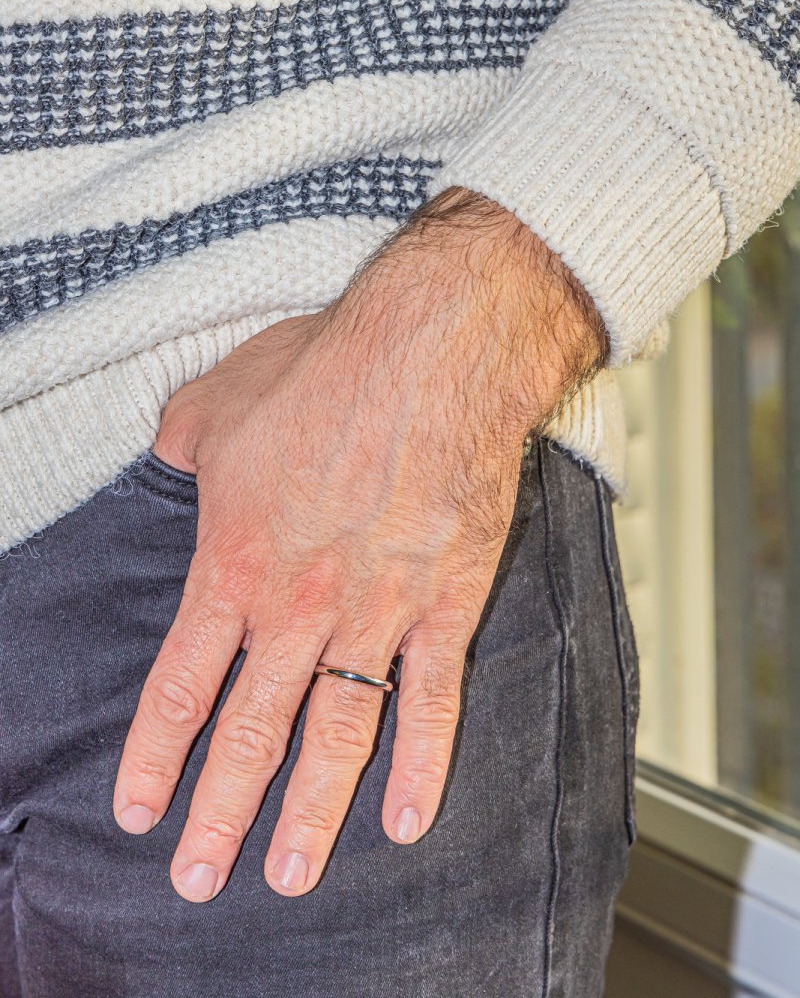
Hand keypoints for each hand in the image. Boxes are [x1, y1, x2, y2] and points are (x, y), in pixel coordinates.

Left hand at [113, 188, 605, 899]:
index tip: (141, 809)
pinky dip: (422, 764)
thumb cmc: (328, 370)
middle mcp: (299, 606)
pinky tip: (408, 818)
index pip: (181, 685)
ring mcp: (375, 614)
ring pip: (336, 737)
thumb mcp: (216, 402)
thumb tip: (167, 459)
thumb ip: (180, 447)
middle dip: (222, 814)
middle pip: (252, 732)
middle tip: (200, 880)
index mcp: (234, 563)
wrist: (430, 354)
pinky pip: (432, 701)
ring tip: (291, 876)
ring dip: (311, 815)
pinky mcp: (443, 604)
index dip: (157, 755)